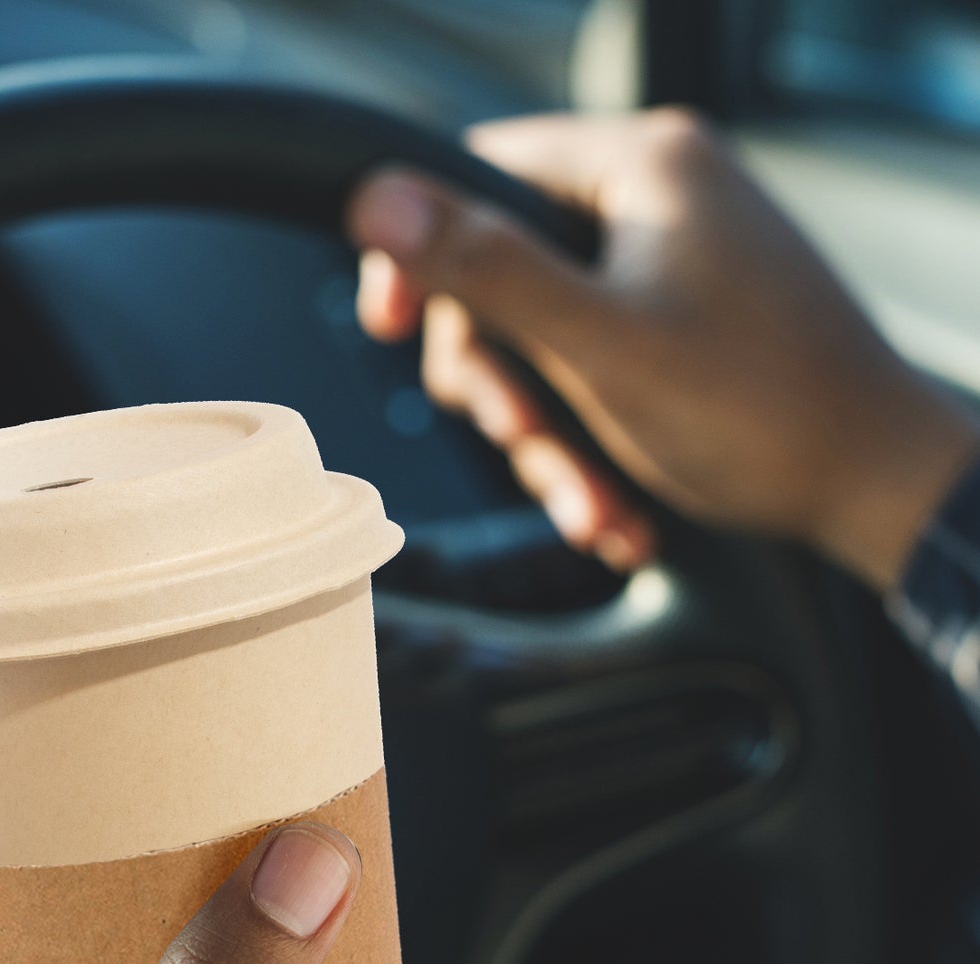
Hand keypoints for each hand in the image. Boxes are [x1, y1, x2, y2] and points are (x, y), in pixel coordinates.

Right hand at [348, 108, 979, 589]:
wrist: (871, 484)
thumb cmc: (757, 410)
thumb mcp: (600, 343)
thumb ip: (487, 270)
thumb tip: (378, 200)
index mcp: (641, 168)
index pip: (481, 172)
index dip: (422, 253)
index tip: (388, 326)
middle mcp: (655, 203)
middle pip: (504, 278)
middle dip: (504, 387)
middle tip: (520, 440)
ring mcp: (668, 267)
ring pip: (544, 345)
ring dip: (549, 441)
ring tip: (590, 506)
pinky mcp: (677, 327)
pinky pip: (590, 374)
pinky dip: (589, 446)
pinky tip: (613, 508)